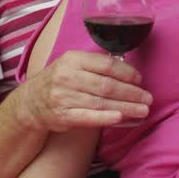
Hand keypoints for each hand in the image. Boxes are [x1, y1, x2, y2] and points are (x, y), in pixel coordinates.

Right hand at [16, 51, 151, 131]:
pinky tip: (120, 118)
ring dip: (126, 108)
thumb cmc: (59, 82)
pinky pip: (87, 117)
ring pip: (101, 102)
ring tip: (142, 111)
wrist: (30, 103)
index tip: (140, 80)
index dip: (127, 73)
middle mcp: (67, 76)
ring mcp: (63, 96)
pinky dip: (105, 118)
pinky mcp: (62, 115)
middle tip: (148, 99)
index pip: (106, 65)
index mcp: (72, 59)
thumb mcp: (71, 65)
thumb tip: (129, 72)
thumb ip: (95, 66)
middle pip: (107, 85)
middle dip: (131, 93)